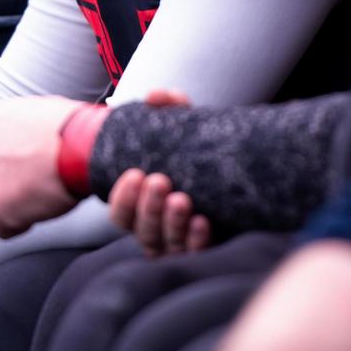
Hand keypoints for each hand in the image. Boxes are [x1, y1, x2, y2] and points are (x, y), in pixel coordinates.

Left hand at [0, 96, 84, 237]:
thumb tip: (24, 138)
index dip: (4, 159)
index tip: (19, 163)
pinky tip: (40, 207)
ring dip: (15, 202)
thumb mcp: (32, 111)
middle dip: (7, 181)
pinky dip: (21, 223)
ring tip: (42, 190)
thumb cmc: (65, 128)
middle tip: (33, 179)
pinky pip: (2, 227)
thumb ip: (15, 127)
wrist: (76, 147)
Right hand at [108, 88, 207, 255]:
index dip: (124, 199)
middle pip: (142, 230)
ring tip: (182, 199)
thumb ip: (168, 105)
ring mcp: (179, 242)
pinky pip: (194, 254)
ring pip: (166, 245)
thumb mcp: (178, 126)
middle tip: (160, 181)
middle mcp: (156, 229)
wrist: (229, 168)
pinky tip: (203, 221)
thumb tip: (157, 96)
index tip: (136, 174)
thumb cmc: (191, 149)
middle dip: (149, 207)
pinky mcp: (204, 247)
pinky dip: (196, 240)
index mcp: (140, 207)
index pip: (121, 214)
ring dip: (171, 223)